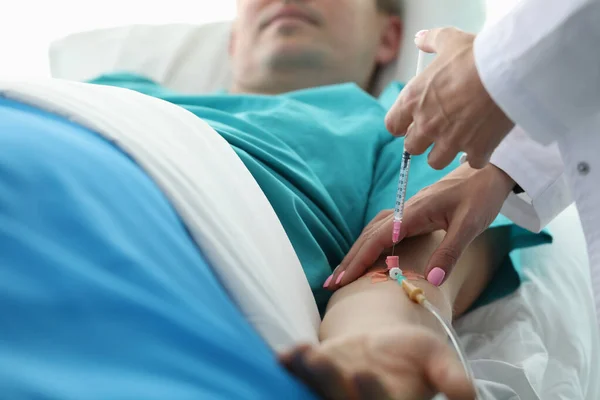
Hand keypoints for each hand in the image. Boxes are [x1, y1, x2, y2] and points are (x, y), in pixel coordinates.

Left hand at [280, 325, 475, 399]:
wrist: (382, 343)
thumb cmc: (413, 354)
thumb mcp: (435, 359)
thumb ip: (449, 377)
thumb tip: (466, 395)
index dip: (371, 395)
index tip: (363, 373)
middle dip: (330, 383)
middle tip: (322, 358)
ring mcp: (332, 397)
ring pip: (317, 394)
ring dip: (308, 376)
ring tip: (305, 351)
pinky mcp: (313, 382)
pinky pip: (299, 379)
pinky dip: (292, 367)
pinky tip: (285, 354)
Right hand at [332, 163, 513, 286]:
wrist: (488, 172)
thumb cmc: (480, 196)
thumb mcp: (470, 225)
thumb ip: (449, 252)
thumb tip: (429, 281)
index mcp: (413, 212)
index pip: (378, 238)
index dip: (359, 260)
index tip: (344, 279)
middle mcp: (404, 210)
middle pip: (368, 235)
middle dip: (349, 259)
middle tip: (331, 282)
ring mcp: (406, 210)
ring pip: (372, 231)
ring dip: (356, 251)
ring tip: (343, 272)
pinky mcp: (412, 212)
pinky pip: (382, 229)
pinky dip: (369, 243)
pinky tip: (367, 252)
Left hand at [385, 27, 514, 169]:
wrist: (508, 71)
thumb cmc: (475, 55)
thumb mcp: (449, 40)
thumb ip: (431, 41)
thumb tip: (420, 39)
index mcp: (413, 101)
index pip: (392, 125)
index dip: (401, 125)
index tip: (412, 121)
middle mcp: (426, 124)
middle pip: (412, 147)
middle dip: (423, 141)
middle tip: (438, 129)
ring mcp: (450, 141)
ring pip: (436, 161)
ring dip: (445, 153)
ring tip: (458, 139)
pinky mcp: (475, 150)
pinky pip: (471, 162)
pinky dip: (477, 155)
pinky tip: (484, 142)